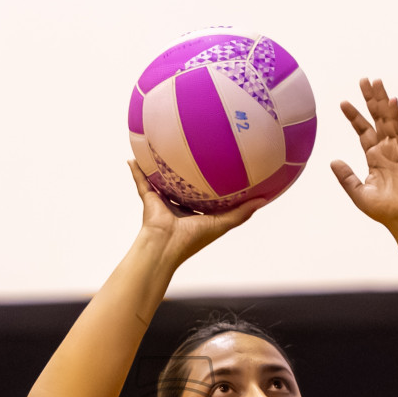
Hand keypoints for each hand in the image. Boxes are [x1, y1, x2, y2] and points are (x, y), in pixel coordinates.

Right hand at [131, 161, 264, 266]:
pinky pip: (141, 181)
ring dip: (160, 169)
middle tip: (192, 154)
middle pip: (183, 186)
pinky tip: (134, 158)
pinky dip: (136, 172)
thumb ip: (242, 213)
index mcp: (194, 214)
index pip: (204, 196)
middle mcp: (178, 207)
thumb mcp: (222, 224)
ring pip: (162, 181)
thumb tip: (264, 199)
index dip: (211, 185)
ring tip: (161, 150)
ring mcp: (162, 202)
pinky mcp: (149, 198)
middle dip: (186, 174)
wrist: (165, 246)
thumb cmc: (192, 239)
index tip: (219, 170)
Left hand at [331, 78, 397, 227]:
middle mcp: (386, 149)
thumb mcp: (357, 192)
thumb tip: (333, 161)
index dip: (354, 116)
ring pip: (389, 119)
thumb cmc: (383, 209)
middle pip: (377, 118)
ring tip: (376, 82)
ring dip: (383, 100)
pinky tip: (392, 102)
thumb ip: (346, 176)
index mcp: (374, 156)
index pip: (363, 130)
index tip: (343, 102)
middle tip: (364, 80)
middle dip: (371, 99)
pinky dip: (397, 116)